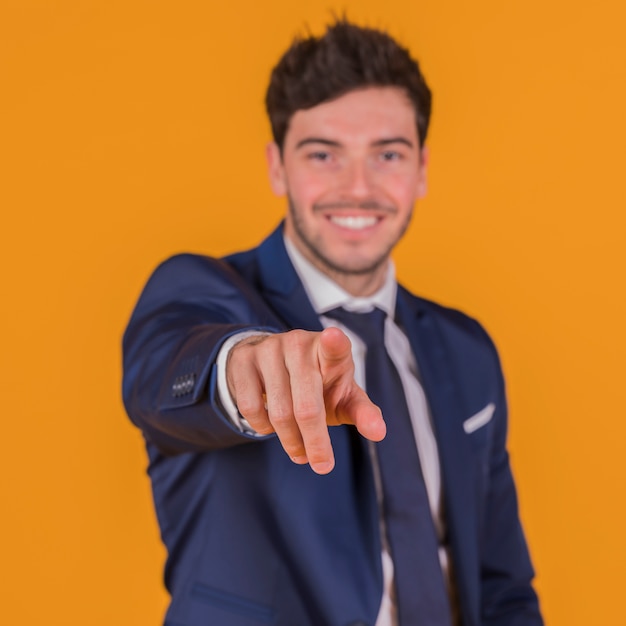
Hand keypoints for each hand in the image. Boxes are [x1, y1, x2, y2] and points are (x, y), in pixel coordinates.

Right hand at [226, 327, 385, 473]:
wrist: (271, 365)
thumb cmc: (318, 384)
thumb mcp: (342, 395)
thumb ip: (362, 412)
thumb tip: (379, 433)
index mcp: (330, 351)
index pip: (335, 345)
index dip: (334, 342)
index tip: (333, 337)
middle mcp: (300, 344)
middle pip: (307, 406)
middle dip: (315, 442)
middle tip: (322, 466)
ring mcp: (269, 349)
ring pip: (279, 412)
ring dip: (291, 441)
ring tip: (299, 451)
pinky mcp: (244, 360)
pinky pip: (251, 407)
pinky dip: (262, 427)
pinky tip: (271, 426)